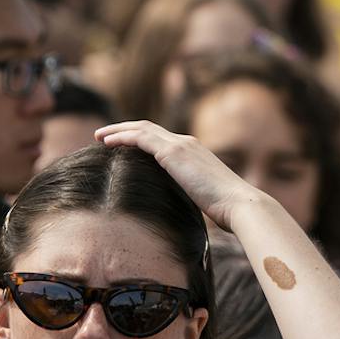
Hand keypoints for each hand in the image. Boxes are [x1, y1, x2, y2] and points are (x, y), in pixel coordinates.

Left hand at [94, 120, 265, 231]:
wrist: (240, 204)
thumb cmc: (226, 210)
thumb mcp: (203, 199)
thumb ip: (190, 195)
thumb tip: (178, 209)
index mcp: (194, 152)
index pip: (161, 139)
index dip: (140, 138)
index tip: (123, 145)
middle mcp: (186, 143)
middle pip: (148, 128)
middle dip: (124, 129)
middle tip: (104, 136)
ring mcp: (180, 145)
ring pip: (141, 128)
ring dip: (118, 130)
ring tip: (99, 136)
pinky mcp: (173, 153)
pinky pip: (141, 138)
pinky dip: (122, 137)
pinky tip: (107, 143)